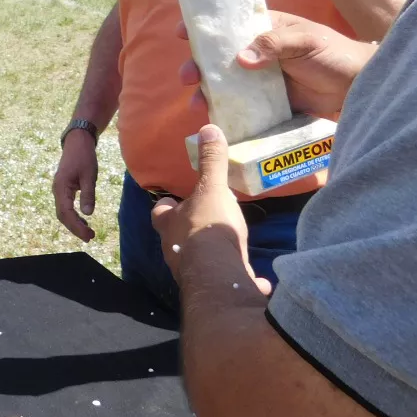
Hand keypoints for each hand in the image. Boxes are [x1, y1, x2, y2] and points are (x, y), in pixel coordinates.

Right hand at [52, 130, 97, 241]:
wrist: (77, 143)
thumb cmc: (84, 157)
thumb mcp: (89, 175)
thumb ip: (88, 194)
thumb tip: (88, 214)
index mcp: (61, 187)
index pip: (66, 212)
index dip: (76, 226)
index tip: (89, 235)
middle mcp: (57, 190)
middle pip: (62, 215)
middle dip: (75, 228)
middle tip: (90, 237)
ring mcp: (59, 190)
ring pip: (63, 212)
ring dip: (74, 223)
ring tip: (89, 232)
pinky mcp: (63, 189)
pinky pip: (66, 206)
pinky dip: (74, 216)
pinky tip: (84, 221)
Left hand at [150, 125, 271, 294]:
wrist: (218, 274)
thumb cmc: (208, 226)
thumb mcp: (212, 189)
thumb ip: (211, 162)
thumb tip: (208, 128)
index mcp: (169, 223)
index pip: (159, 213)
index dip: (166, 207)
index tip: (174, 201)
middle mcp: (174, 249)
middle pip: (175, 238)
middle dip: (188, 232)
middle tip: (205, 223)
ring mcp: (191, 271)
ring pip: (197, 261)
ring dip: (211, 256)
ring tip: (231, 249)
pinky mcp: (214, 288)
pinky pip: (226, 282)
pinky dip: (239, 279)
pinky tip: (258, 281)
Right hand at [177, 12, 373, 115]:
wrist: (359, 87)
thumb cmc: (335, 54)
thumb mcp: (306, 41)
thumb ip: (274, 44)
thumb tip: (241, 58)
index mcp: (265, 30)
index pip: (230, 25)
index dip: (205, 28)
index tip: (183, 33)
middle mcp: (258, 53)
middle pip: (219, 58)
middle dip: (198, 66)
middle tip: (188, 76)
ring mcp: (261, 79)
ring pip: (225, 84)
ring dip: (206, 92)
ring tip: (196, 103)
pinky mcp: (269, 103)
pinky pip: (242, 106)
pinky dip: (226, 112)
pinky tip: (214, 118)